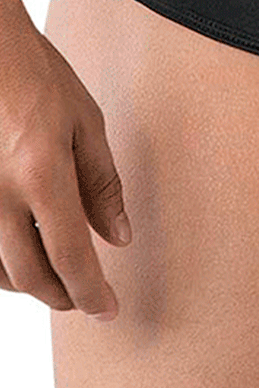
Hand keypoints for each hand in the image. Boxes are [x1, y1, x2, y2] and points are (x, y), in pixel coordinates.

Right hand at [0, 24, 130, 320]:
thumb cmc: (38, 77)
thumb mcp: (85, 123)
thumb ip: (101, 184)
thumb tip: (118, 237)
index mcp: (40, 174)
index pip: (69, 256)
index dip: (90, 291)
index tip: (108, 311)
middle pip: (30, 274)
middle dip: (62, 295)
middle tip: (87, 299)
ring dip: (30, 283)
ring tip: (59, 279)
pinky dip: (1, 264)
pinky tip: (20, 255)